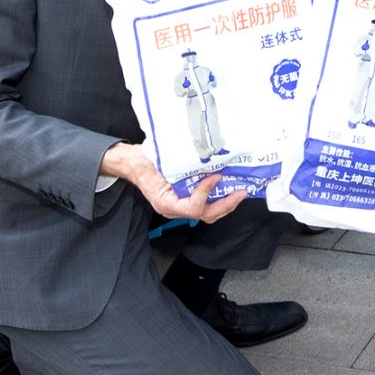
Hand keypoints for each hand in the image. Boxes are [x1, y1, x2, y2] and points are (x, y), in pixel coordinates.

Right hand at [101, 143, 243, 222]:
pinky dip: (218, 198)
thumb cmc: (143, 162)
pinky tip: (228, 188)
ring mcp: (180, 207)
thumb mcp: (157, 162)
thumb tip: (205, 159)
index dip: (206, 193)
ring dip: (226, 203)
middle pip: (205, 215)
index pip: (192, 207)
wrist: (133, 163)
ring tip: (239, 192)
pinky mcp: (185, 200)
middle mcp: (174, 209)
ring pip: (207, 213)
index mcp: (166, 202)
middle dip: (226, 204)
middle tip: (241, 192)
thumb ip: (178, 165)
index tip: (216, 176)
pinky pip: (205, 205)